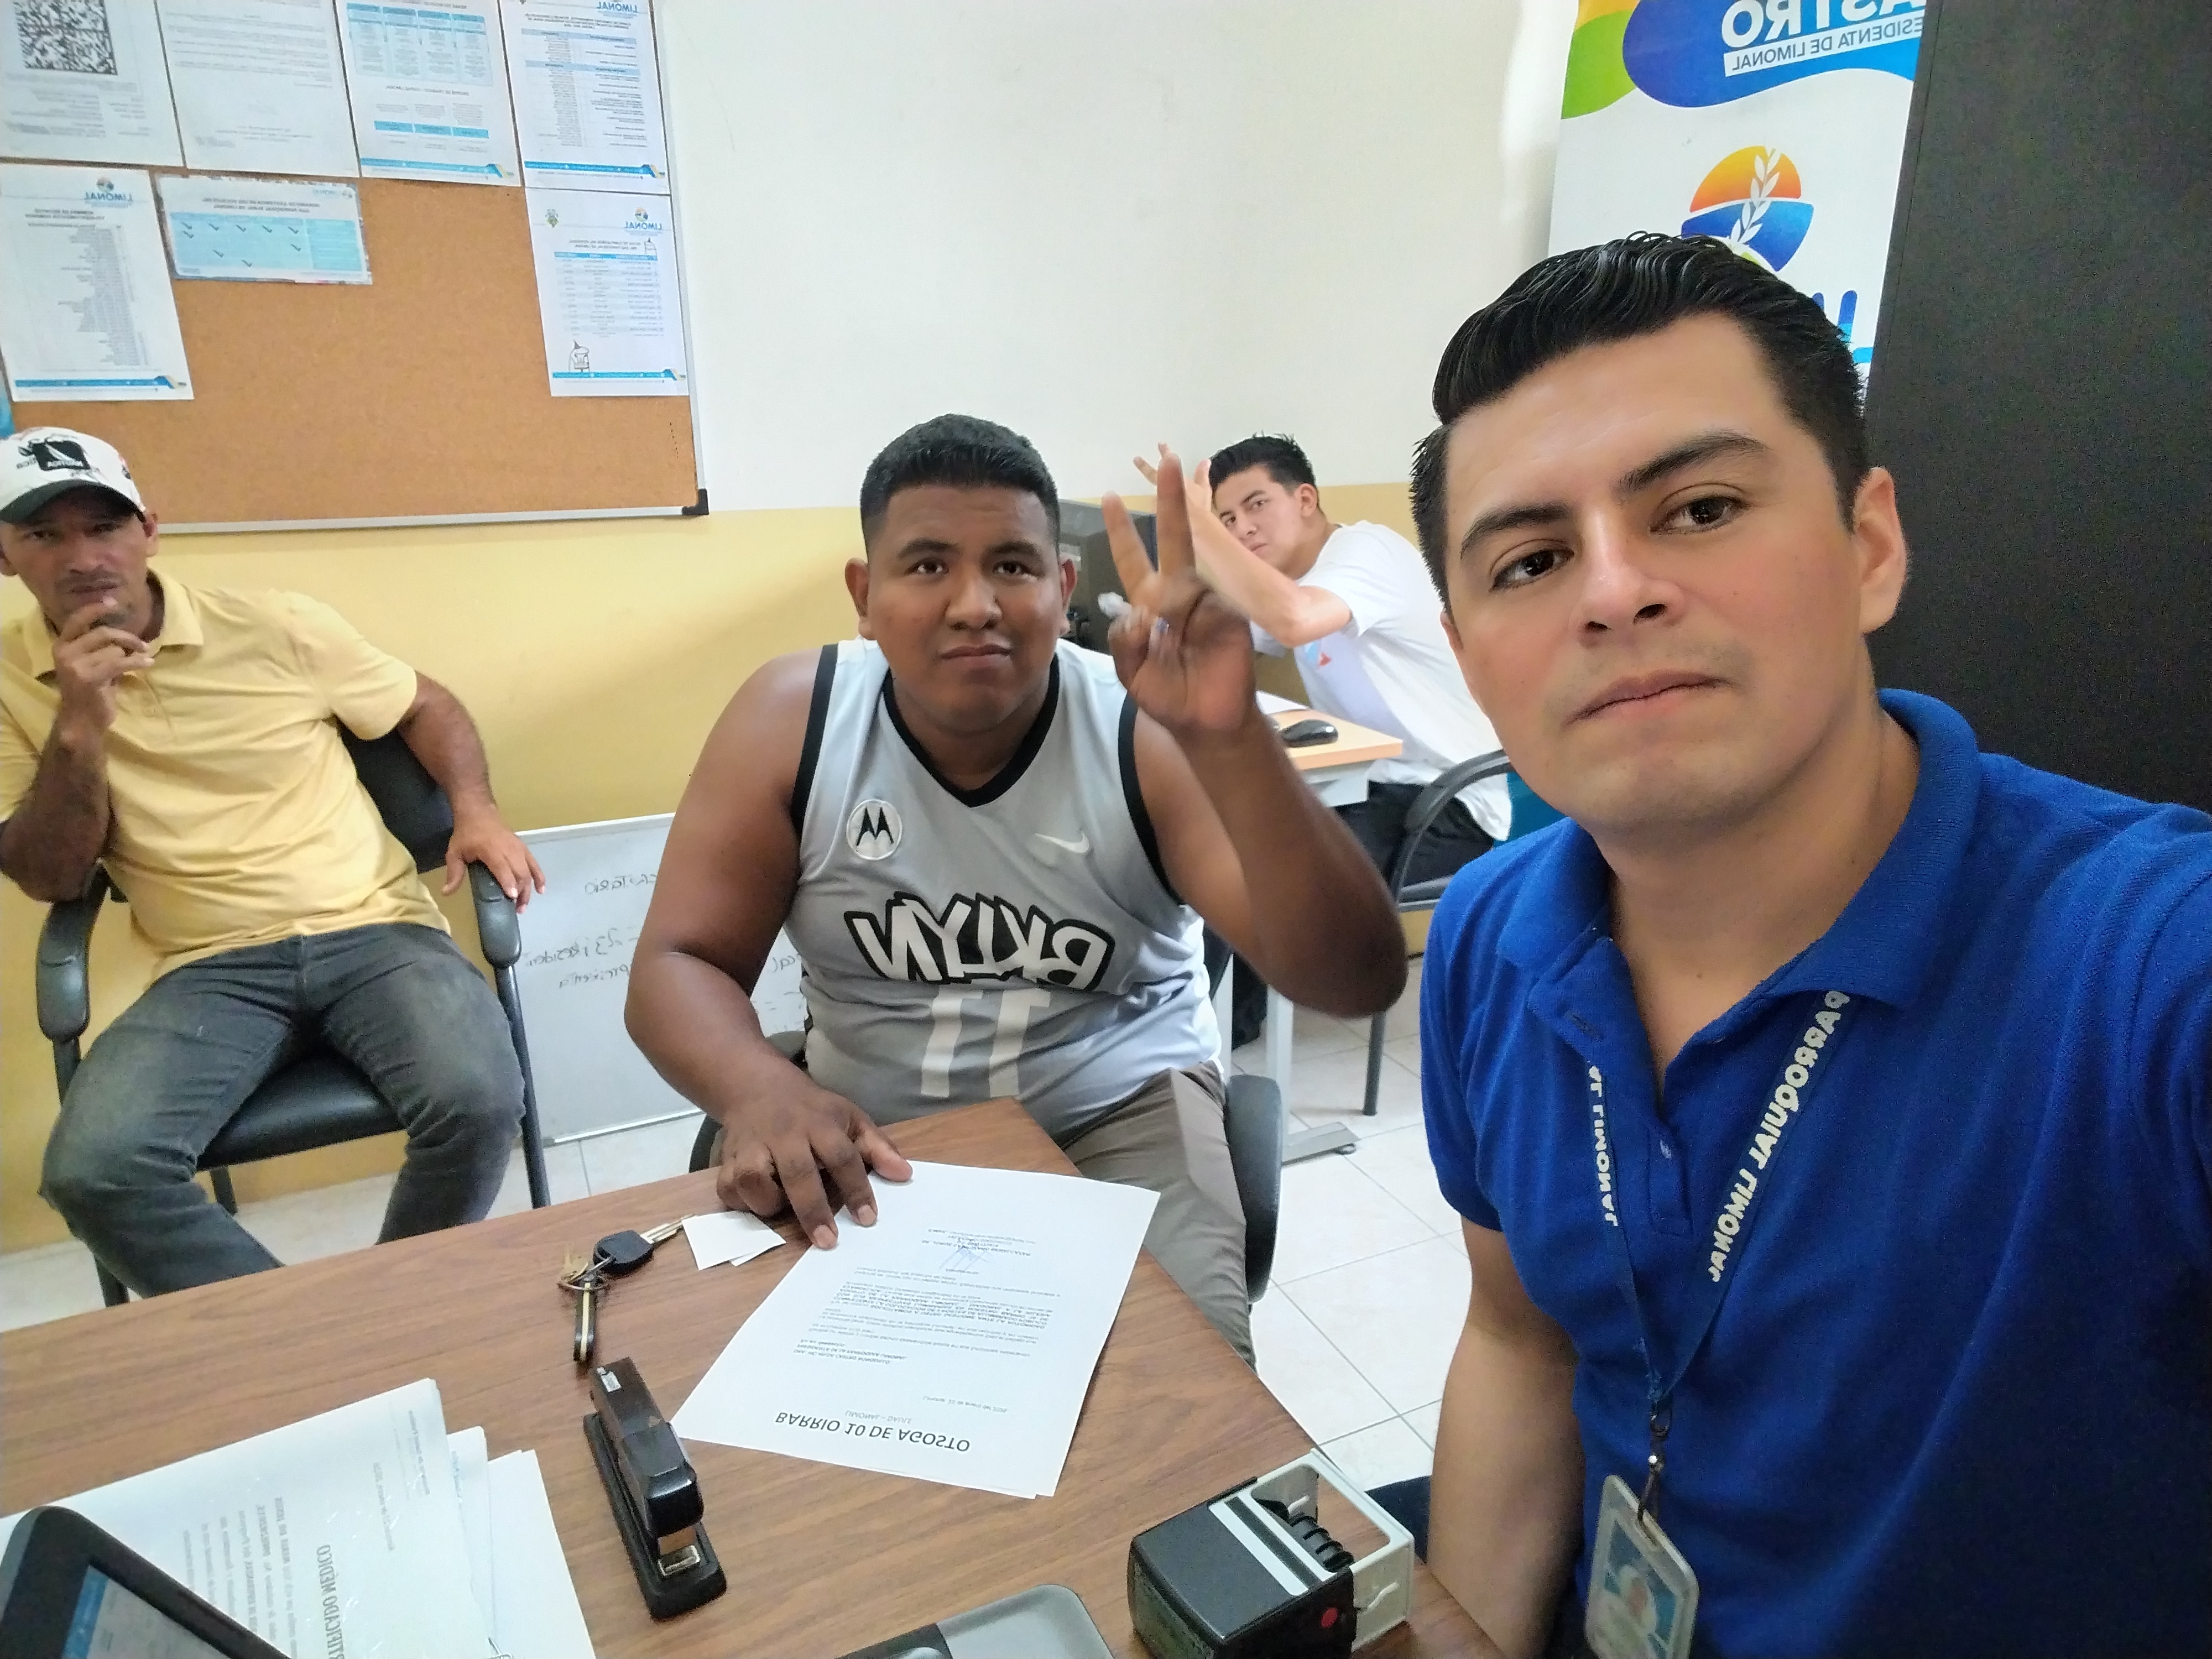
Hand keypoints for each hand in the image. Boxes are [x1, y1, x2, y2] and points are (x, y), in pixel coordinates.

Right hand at [50, 599, 151, 739]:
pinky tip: (147, 662)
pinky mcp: (89, 678)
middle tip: (143, 645)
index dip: (96, 608)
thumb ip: (99, 646)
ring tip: (137, 662)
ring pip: (113, 650)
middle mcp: (64, 652)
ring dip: (130, 656)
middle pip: (102, 633)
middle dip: (127, 637)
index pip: (77, 619)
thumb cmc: (91, 691)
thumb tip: (124, 631)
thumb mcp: (91, 663)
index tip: (114, 601)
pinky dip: (137, 662)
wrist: (82, 720)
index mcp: (62, 645)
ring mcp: (74, 665)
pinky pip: (120, 662)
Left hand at [444, 807, 546, 909]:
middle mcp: (509, 850)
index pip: (503, 869)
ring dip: (528, 889)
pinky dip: (539, 877)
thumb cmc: (466, 834)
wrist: (479, 813)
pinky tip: (541, 890)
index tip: (511, 897)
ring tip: (523, 906)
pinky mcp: (523, 848)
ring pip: (528, 871)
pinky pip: (534, 864)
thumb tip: (446, 892)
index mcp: (491, 850)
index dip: (509, 883)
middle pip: (520, 873)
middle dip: (520, 892)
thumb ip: (454, 873)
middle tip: (515, 909)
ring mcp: (518, 849)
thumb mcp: (455, 852)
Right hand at [717, 1070, 912, 1248]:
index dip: (857, 1188)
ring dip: (768, 1202)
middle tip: (827, 1241)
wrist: (755, 1086)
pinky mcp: (725, 1159)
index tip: (868, 1219)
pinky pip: (728, 1189)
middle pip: (798, 1172)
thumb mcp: (849, 1117)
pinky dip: (740, 1202)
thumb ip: (877, 1148)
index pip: (842, 1156)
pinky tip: (756, 1201)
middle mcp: (784, 1134)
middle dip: (813, 1209)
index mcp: (819, 1123)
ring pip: (752, 1179)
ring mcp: (751, 1146)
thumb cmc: (811, 1110)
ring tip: (783, 1208)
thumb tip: (904, 1175)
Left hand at [1103, 447, 1261, 741]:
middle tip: (1167, 459)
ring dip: (1180, 545)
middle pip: (1171, 539)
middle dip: (1169, 501)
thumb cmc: (1168, 696)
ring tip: (1172, 552)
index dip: (1121, 531)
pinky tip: (1181, 636)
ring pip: (1188, 566)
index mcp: (1150, 604)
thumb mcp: (1131, 672)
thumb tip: (1138, 611)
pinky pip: (1203, 602)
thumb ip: (1125, 641)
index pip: (1132, 560)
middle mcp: (1178, 594)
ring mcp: (1205, 601)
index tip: (1110, 497)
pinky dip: (1187, 614)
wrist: (1205, 723)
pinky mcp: (1227, 613)